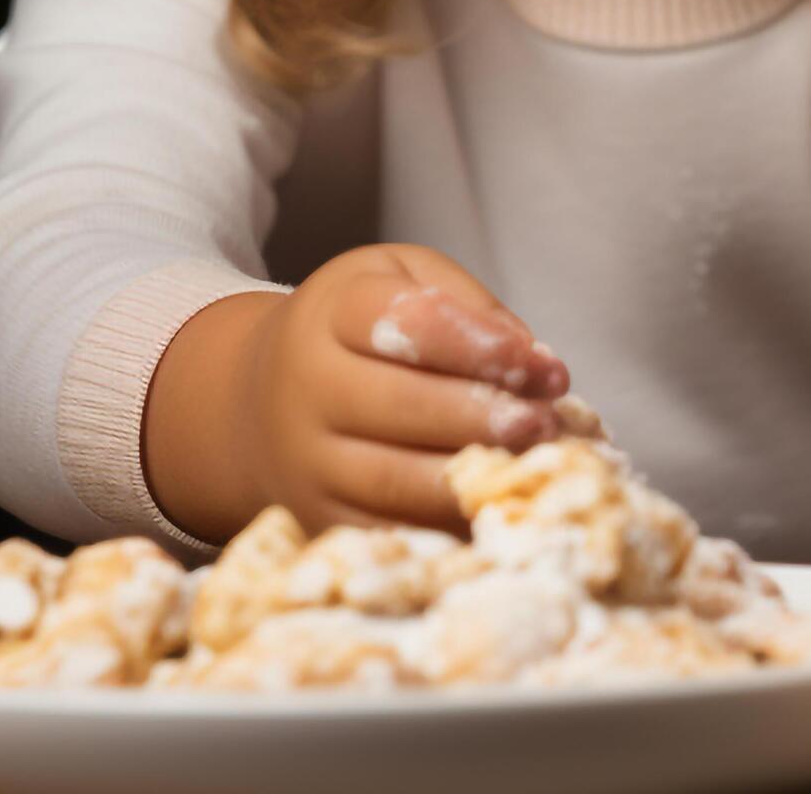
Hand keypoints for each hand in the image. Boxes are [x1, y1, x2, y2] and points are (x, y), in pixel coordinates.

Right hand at [143, 243, 573, 540]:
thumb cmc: (361, 332)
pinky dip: (442, 527)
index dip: (482, 346)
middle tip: (546, 425)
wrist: (262, 399)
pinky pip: (382, 529)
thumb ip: (469, 305)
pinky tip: (493, 513)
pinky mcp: (316, 516)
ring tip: (531, 468)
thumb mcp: (405, 281)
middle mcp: (307, 385)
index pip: (407, 324)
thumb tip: (534, 362)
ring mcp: (306, 459)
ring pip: (390, 478)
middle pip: (398, 405)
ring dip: (468, 477)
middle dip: (482, 418)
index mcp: (334, 312)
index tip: (548, 369)